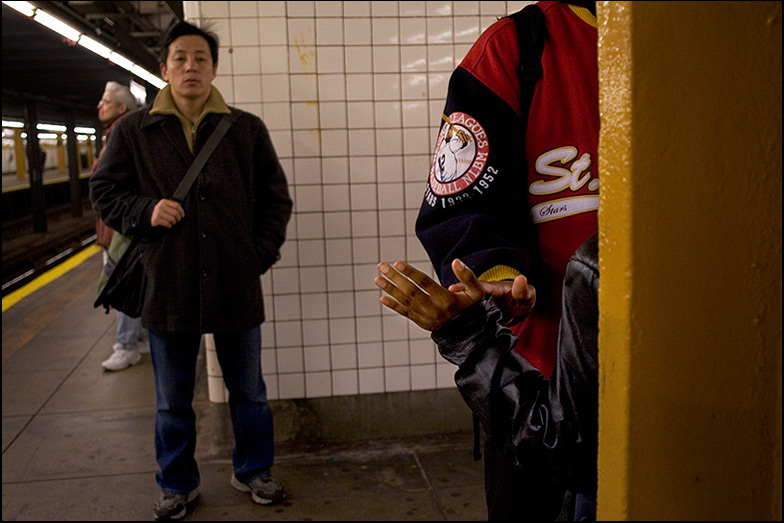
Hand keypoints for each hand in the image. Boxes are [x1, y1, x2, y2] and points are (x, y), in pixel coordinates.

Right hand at [151, 199, 183, 227]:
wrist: (148, 217)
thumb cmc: (159, 212)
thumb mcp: (164, 207)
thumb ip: (171, 207)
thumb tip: (181, 212)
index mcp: (164, 202)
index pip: (176, 205)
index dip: (181, 211)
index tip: (183, 215)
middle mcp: (161, 206)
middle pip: (175, 213)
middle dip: (178, 218)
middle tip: (177, 220)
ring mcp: (158, 213)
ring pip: (172, 219)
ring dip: (174, 222)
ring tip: (173, 222)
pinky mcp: (156, 219)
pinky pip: (167, 224)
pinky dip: (169, 226)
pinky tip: (169, 225)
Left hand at [375, 259, 535, 330]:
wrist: (472, 335)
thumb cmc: (474, 310)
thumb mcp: (477, 293)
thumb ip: (468, 276)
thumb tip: (456, 261)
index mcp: (447, 300)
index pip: (425, 284)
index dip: (410, 273)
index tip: (397, 263)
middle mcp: (434, 309)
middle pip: (410, 291)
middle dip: (395, 278)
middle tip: (381, 265)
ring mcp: (426, 318)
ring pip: (405, 302)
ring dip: (390, 289)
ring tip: (377, 278)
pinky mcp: (422, 323)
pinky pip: (405, 313)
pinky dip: (393, 306)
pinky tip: (382, 298)